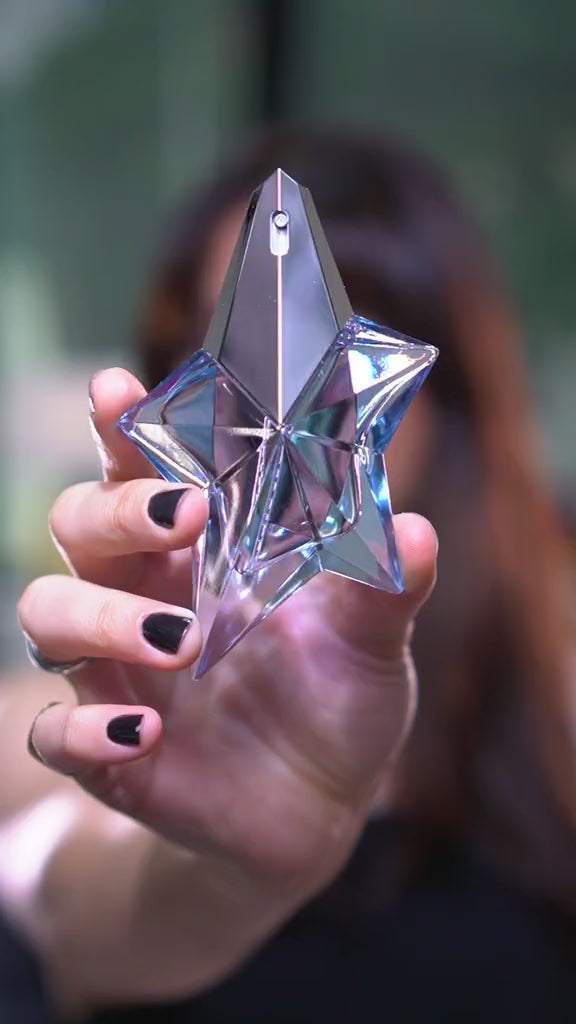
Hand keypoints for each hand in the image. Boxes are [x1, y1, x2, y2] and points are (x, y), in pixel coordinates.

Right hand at [18, 367, 436, 896]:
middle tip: (187, 515)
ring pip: (49, 613)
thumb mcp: (371, 640)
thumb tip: (412, 532)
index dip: (119, 426)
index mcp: (198, 548)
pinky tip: (144, 735)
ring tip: (180, 640)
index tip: (116, 389)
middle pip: (80, 523)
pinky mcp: (109, 752)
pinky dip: (85, 729)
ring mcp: (115, 672)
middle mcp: (142, 594)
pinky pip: (54, 733)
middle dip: (120, 510)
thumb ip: (384, 587)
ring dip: (103, 617)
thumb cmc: (338, 696)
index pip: (141, 468)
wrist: (320, 805)